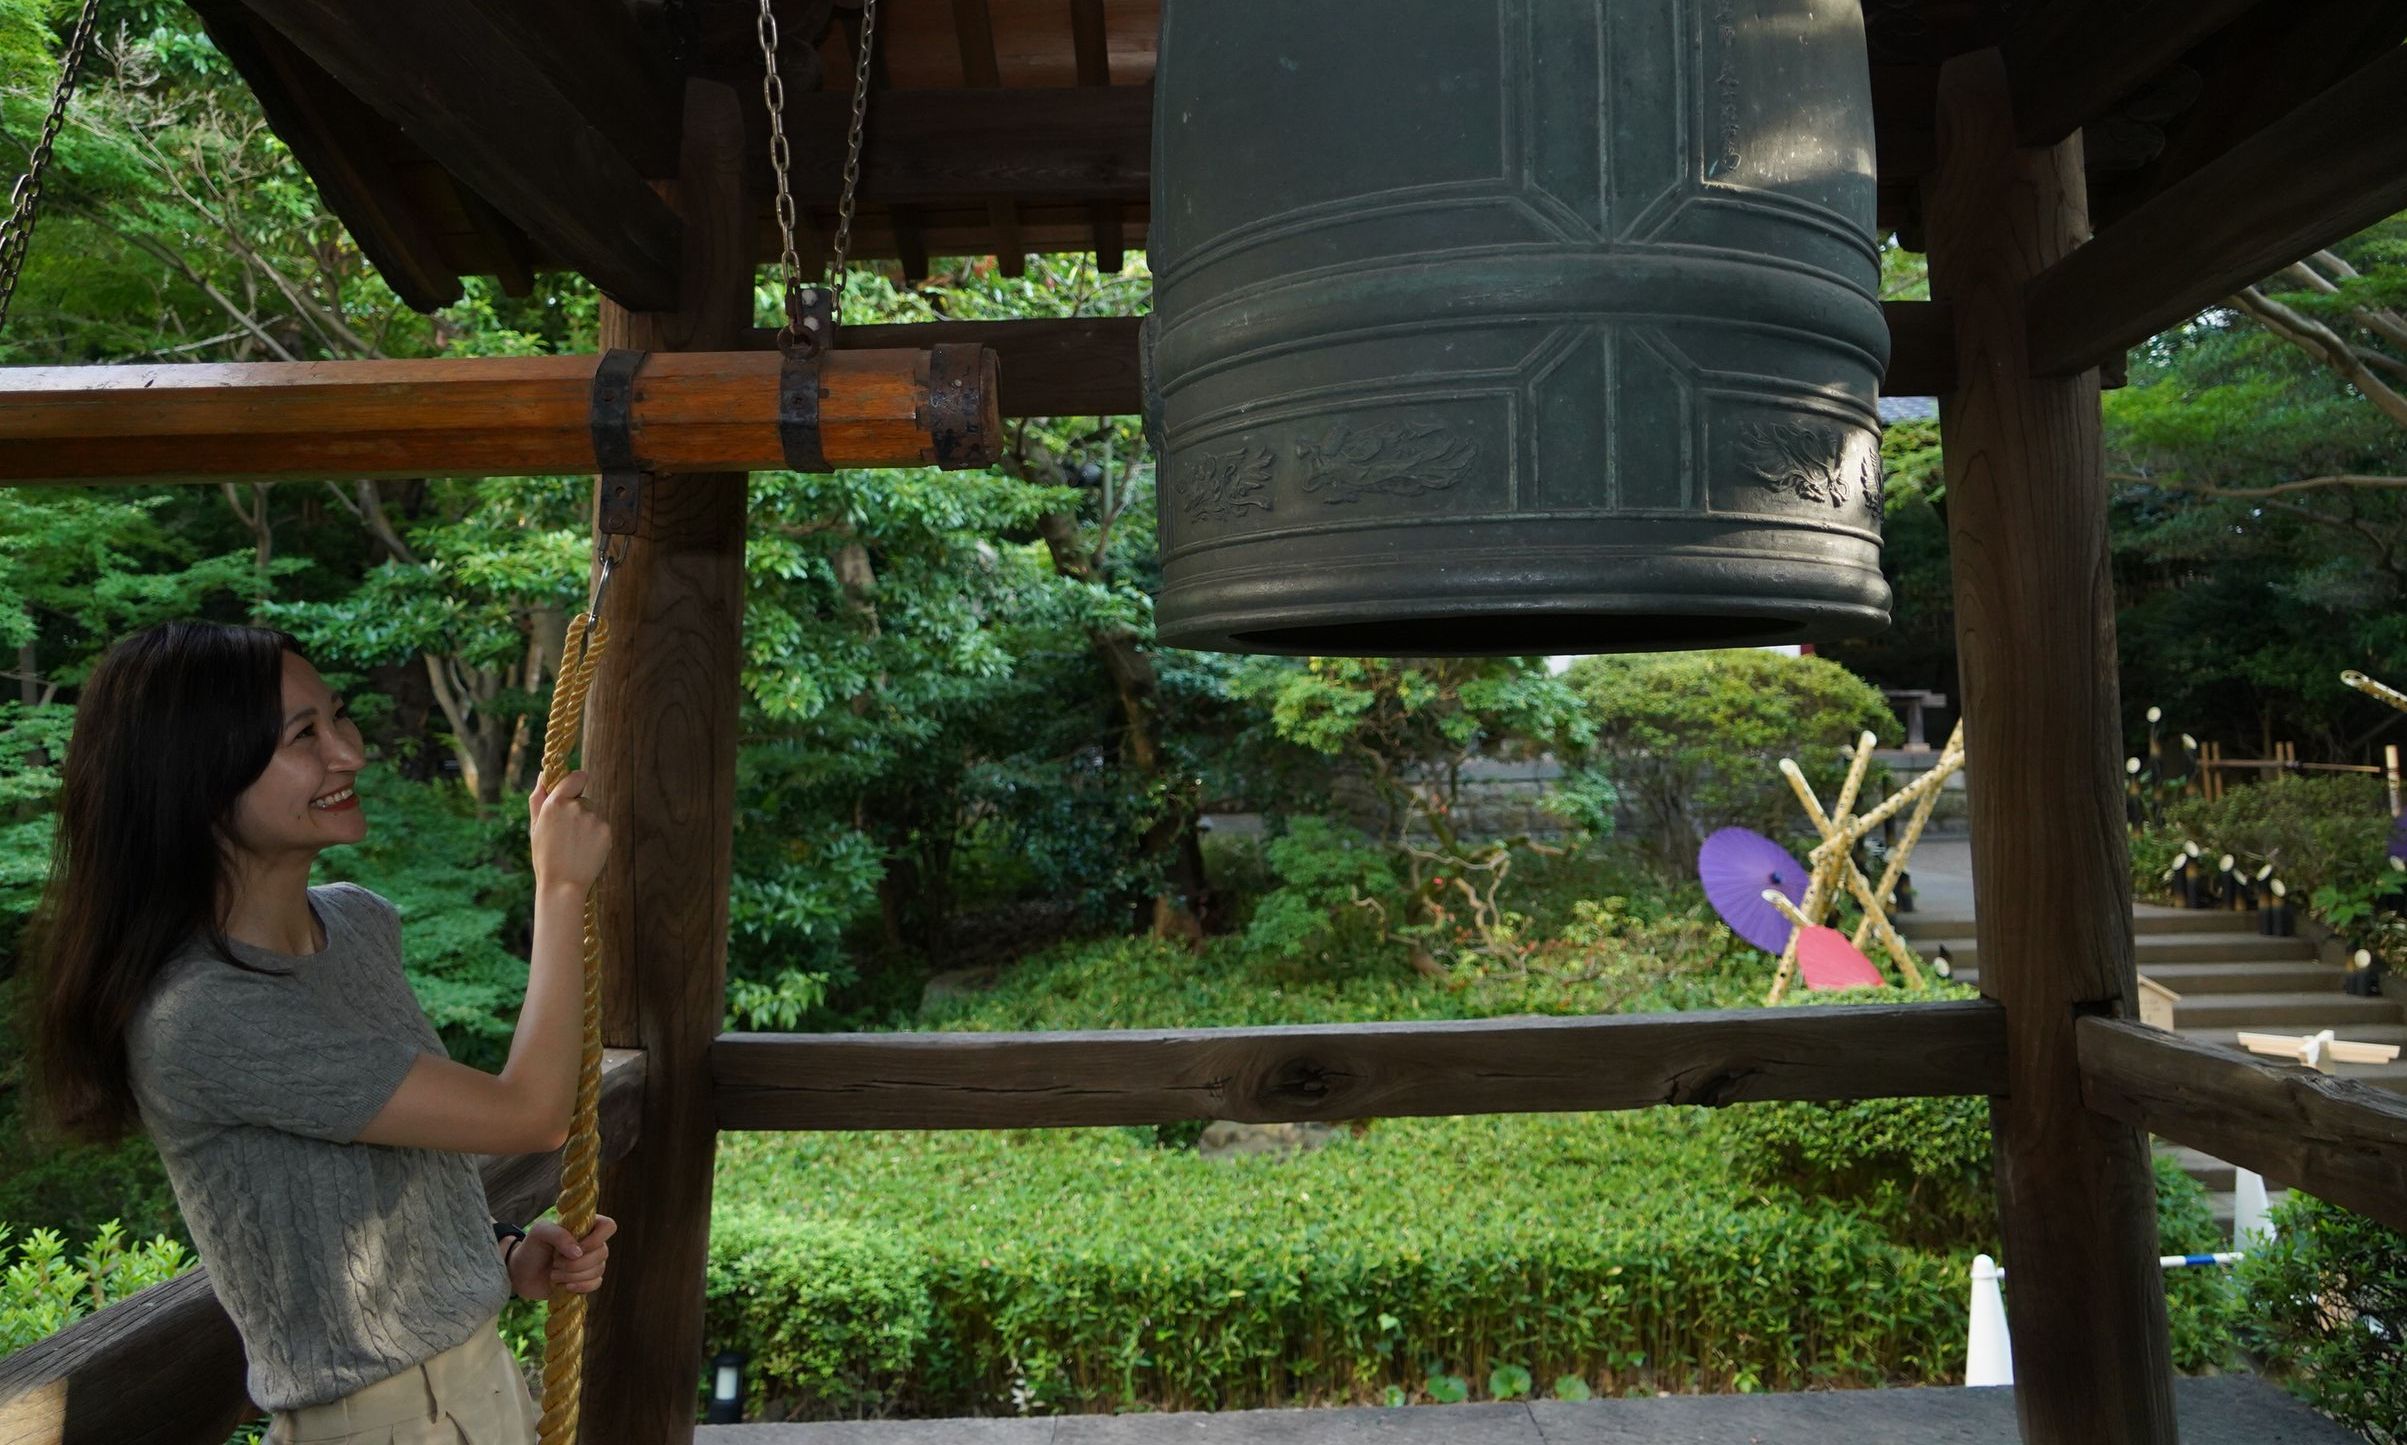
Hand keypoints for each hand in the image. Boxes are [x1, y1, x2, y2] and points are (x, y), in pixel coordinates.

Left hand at [507, 1214, 614, 1300]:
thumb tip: (578, 1253)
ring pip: (599, 1270)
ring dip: (573, 1275)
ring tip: (554, 1274)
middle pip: (603, 1252)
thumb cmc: (532, 1247)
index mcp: (586, 1227)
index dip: (597, 1239)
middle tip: (555, 1262)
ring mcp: (591, 1263)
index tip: (578, 1246)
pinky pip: (596, 1284)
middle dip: (576, 1262)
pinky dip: (581, 1286)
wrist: (523, 1273)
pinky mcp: (587, 1281)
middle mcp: (593, 1244)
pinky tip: (566, 1286)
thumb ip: (559, 1235)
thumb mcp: (540, 1232)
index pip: (608, 1226)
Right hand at [529, 769, 610, 891]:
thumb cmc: (545, 856)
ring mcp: (593, 818)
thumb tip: (542, 775)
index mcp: (555, 803)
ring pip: (593, 813)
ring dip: (586, 823)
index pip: (577, 776)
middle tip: (566, 834)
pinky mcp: (606, 830)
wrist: (563, 884)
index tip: (573, 791)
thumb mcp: (535, 826)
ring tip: (574, 845)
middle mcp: (576, 807)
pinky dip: (596, 835)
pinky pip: (601, 826)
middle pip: (584, 799)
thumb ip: (538, 798)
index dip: (576, 782)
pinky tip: (585, 850)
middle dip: (577, 810)